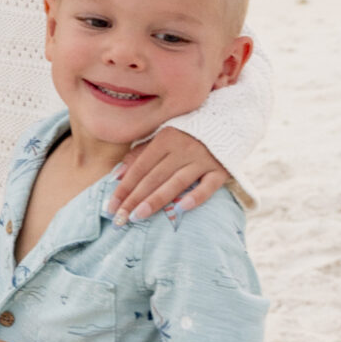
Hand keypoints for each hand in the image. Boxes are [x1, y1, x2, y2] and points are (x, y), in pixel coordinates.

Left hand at [107, 126, 229, 222]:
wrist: (228, 123)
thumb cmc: (188, 134)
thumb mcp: (162, 137)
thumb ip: (140, 154)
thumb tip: (116, 175)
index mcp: (165, 138)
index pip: (140, 167)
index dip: (124, 187)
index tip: (111, 206)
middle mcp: (182, 148)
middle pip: (154, 176)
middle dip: (134, 198)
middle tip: (120, 218)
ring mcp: (202, 159)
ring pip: (176, 182)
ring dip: (155, 200)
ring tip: (138, 216)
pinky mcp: (220, 171)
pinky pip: (208, 186)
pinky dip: (195, 197)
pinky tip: (180, 210)